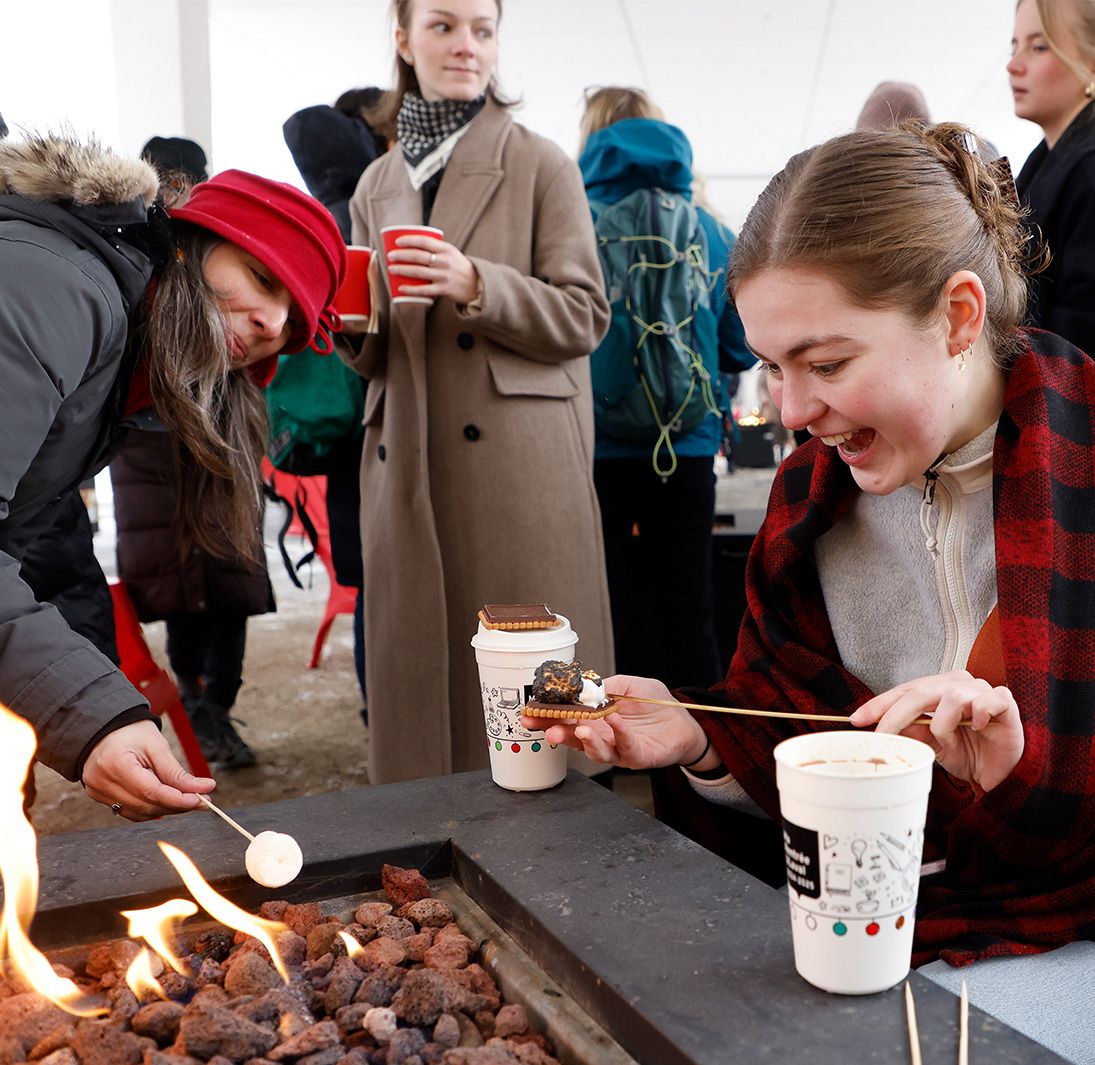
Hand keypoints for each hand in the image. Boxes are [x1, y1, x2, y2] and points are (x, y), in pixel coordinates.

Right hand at [81, 720, 215, 820]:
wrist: (104, 727)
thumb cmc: (131, 731)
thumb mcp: (156, 745)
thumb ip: (176, 771)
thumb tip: (203, 788)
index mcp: (117, 765)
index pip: (152, 792)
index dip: (179, 800)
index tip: (202, 799)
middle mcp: (103, 783)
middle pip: (146, 806)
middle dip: (177, 806)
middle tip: (201, 800)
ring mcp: (98, 792)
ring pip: (139, 813)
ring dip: (166, 810)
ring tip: (186, 800)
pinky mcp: (99, 796)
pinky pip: (129, 811)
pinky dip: (150, 809)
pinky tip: (166, 801)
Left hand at [385, 236, 478, 304]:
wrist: (477, 285)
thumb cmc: (460, 268)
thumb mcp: (451, 253)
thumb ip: (436, 249)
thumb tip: (413, 245)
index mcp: (446, 249)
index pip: (424, 241)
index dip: (408, 240)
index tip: (397, 242)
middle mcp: (444, 261)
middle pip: (418, 256)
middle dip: (401, 255)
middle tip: (390, 256)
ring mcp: (444, 276)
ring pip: (418, 272)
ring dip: (401, 269)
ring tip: (391, 269)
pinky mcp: (444, 289)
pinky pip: (424, 290)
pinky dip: (410, 289)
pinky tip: (400, 288)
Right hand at [522, 674, 707, 770]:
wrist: (684, 721)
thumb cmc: (655, 703)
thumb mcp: (629, 684)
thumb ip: (607, 685)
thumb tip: (586, 686)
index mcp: (594, 720)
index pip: (566, 719)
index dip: (548, 717)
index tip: (531, 712)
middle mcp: (602, 738)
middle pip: (574, 739)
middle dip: (558, 733)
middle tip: (547, 728)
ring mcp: (618, 750)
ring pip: (596, 751)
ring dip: (586, 740)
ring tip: (581, 727)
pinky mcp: (637, 757)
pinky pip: (626, 748)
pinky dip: (619, 734)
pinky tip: (614, 720)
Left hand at [849, 669, 1023, 792]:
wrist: (1001, 774)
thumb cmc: (967, 753)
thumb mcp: (930, 745)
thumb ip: (910, 731)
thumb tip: (881, 726)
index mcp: (938, 689)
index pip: (904, 690)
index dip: (879, 704)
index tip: (857, 719)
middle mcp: (958, 684)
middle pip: (920, 690)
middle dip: (896, 714)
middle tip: (882, 736)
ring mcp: (982, 690)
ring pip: (950, 696)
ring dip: (943, 724)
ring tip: (949, 741)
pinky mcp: (1005, 702)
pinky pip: (986, 701)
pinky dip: (978, 715)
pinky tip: (978, 727)